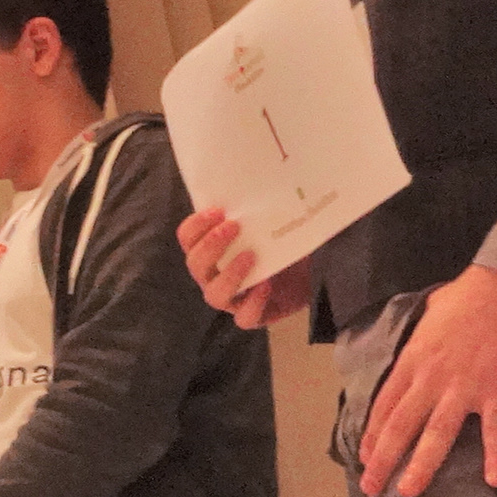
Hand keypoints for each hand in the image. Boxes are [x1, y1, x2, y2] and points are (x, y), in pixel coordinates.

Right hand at [178, 205, 315, 332]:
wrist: (308, 273)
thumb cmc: (280, 243)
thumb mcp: (267, 223)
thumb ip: (255, 209)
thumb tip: (263, 179)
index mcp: (210, 250)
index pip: (188, 238)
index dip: (196, 225)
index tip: (218, 210)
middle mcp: (213, 276)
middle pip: (196, 265)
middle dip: (211, 245)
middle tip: (233, 226)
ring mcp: (232, 299)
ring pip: (214, 295)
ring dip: (229, 275)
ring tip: (250, 256)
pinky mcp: (253, 316)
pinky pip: (244, 318)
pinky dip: (252, 303)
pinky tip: (266, 285)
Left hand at [359, 265, 496, 496]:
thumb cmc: (470, 294)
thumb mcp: (429, 315)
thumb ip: (419, 340)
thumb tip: (415, 350)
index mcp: (413, 360)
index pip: (386, 404)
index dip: (372, 433)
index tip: (363, 456)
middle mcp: (432, 379)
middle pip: (401, 425)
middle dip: (383, 459)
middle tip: (370, 486)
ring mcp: (465, 388)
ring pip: (437, 434)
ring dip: (422, 466)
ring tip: (409, 492)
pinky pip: (496, 430)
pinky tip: (495, 480)